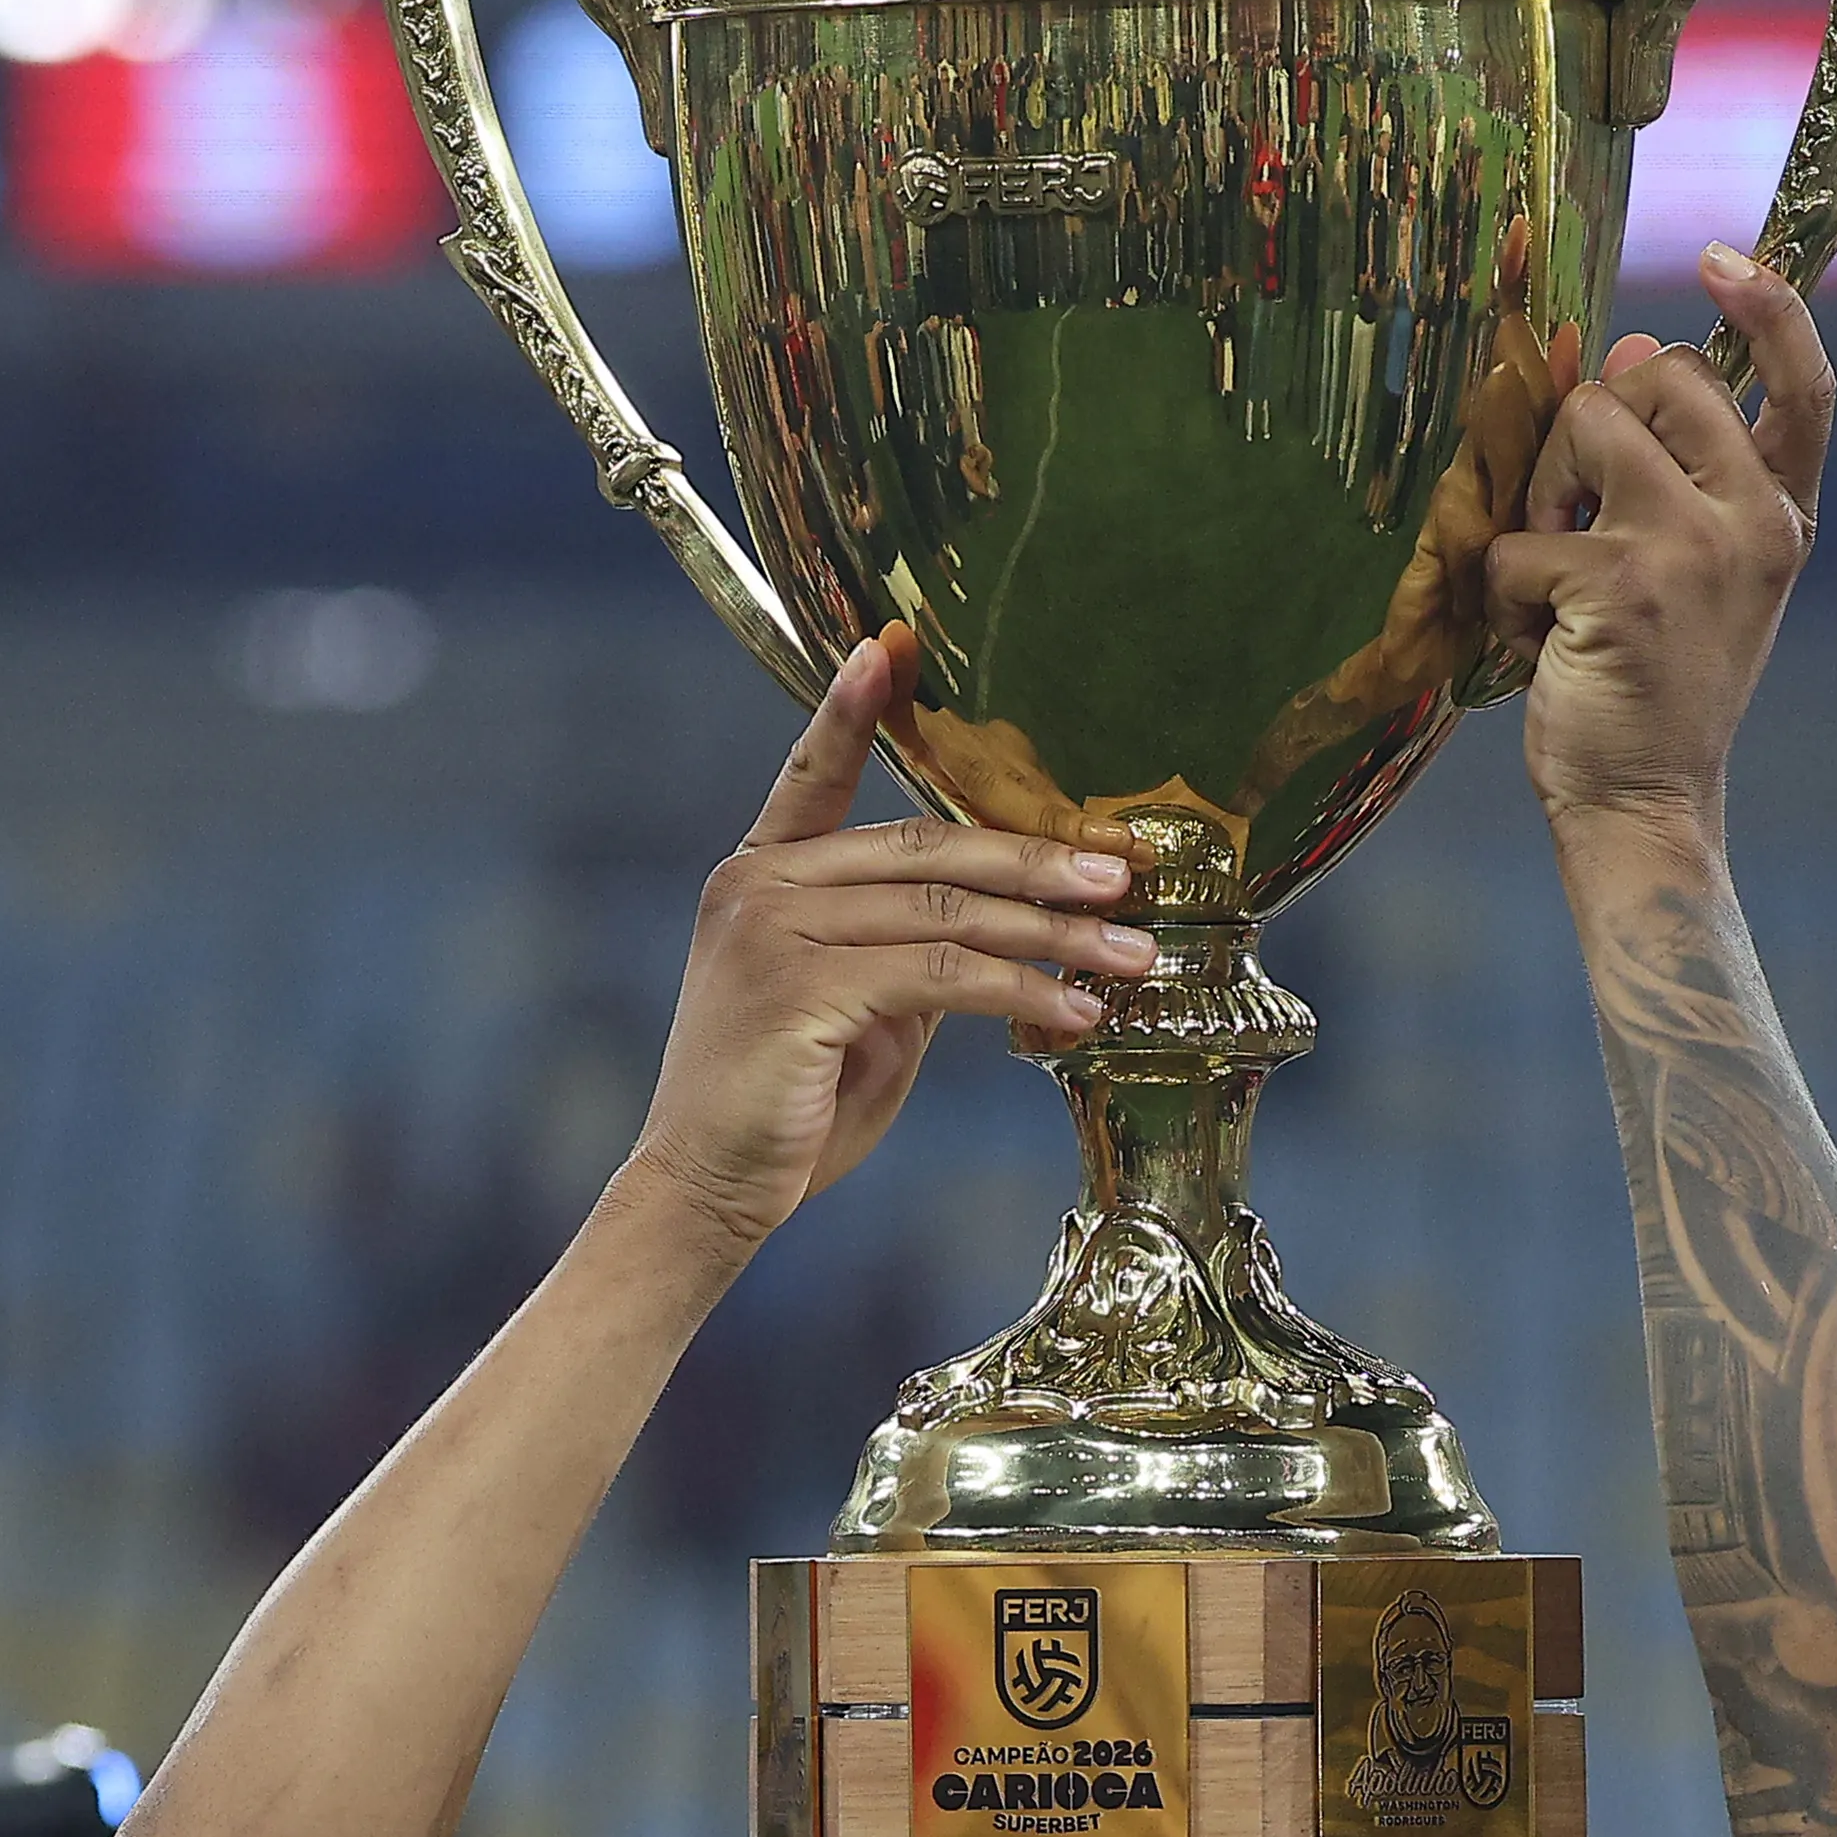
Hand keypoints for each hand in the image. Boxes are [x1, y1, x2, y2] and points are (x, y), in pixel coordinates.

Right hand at [615, 629, 1149, 1244]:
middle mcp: (760, 887)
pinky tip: (1077, 1012)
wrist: (705, 1191)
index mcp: (761, 875)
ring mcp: (775, 933)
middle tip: (1121, 874)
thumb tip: (1000, 926)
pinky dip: (1021, 993)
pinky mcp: (802, 991)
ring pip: (945, 911)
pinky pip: (940, 975)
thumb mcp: (858, 1011)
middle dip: (1034, 858)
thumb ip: (908, 952)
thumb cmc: (784, 1108)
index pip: (811, 772)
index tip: (889, 645)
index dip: (851, 709)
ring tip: (1131, 954)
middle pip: (922, 846)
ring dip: (1052, 933)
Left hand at [1486, 253, 1832, 844]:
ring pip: (1584, 423)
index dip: (1772, 308)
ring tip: (1556, 579)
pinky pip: (1520, 534)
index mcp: (1782, 513)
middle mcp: (1753, 519)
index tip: (1722, 260)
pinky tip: (1540, 644)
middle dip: (1596, 424)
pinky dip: (1505, 590)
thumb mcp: (1692, 566)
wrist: (1647, 801)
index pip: (1805, 385)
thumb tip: (1631, 352)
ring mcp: (1692, 547)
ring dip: (1542, 496)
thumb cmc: (1656, 682)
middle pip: (1662, 375)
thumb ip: (1676, 465)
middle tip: (1581, 515)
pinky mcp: (1620, 585)